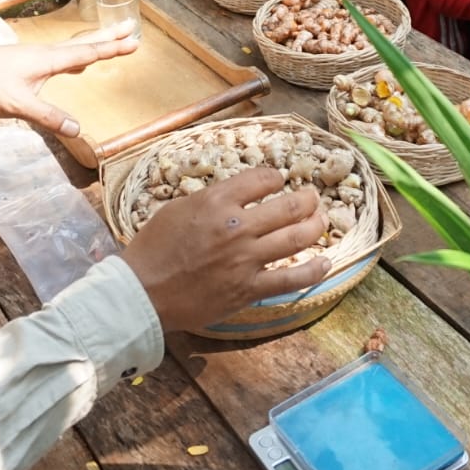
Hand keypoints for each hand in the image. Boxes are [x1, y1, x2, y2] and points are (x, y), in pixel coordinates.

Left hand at [0, 28, 137, 136]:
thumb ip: (47, 117)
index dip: (111, 50)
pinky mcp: (29, 62)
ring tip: (113, 39)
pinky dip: (78, 53)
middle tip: (131, 28)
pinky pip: (63, 54)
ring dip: (95, 43)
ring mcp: (38, 56)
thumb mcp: (18, 105)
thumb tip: (77, 129)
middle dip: (108, 38)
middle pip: (84, 43)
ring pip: (74, 47)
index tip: (134, 42)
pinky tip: (79, 62)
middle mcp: (47, 53)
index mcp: (49, 60)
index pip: (87, 53)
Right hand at [122, 167, 329, 332]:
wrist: (143, 292)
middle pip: (289, 207)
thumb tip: (237, 196)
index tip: (278, 181)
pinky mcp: (249, 289)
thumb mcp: (179, 208)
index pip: (262, 179)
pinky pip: (292, 279)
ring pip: (297, 238)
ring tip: (322, 221)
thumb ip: (212, 200)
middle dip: (308, 199)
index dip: (276, 178)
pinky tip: (326, 263)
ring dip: (316, 226)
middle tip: (313, 198)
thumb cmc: (154, 248)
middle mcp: (237, 227)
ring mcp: (246, 259)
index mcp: (217, 201)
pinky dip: (314, 270)